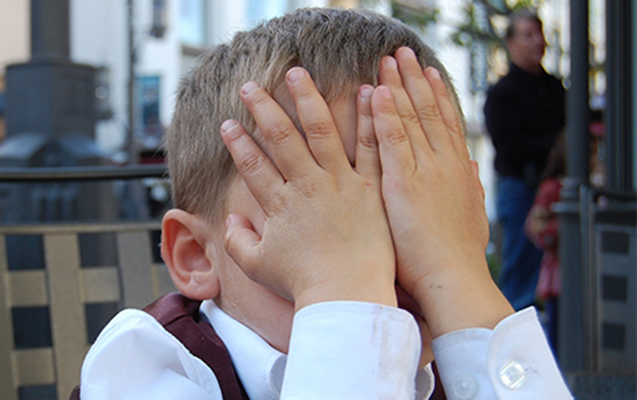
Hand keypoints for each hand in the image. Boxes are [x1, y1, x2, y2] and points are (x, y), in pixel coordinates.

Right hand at [220, 68, 395, 310]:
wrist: (348, 295)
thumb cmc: (304, 284)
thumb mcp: (258, 266)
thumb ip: (238, 241)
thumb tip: (229, 220)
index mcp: (280, 204)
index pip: (252, 164)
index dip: (237, 142)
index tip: (226, 122)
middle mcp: (307, 186)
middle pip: (281, 138)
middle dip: (263, 108)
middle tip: (250, 85)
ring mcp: (341, 183)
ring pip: (321, 131)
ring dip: (307, 99)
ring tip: (298, 73)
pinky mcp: (370, 188)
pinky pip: (370, 147)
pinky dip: (369, 119)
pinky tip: (367, 93)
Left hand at [367, 47, 512, 335]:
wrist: (453, 280)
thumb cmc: (457, 256)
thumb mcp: (472, 215)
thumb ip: (470, 187)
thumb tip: (473, 165)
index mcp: (459, 171)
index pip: (447, 123)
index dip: (437, 94)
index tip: (428, 71)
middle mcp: (445, 164)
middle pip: (430, 112)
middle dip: (415, 80)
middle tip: (403, 52)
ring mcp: (426, 172)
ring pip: (413, 119)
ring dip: (400, 86)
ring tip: (389, 60)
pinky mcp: (405, 185)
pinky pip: (394, 142)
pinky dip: (388, 115)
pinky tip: (380, 92)